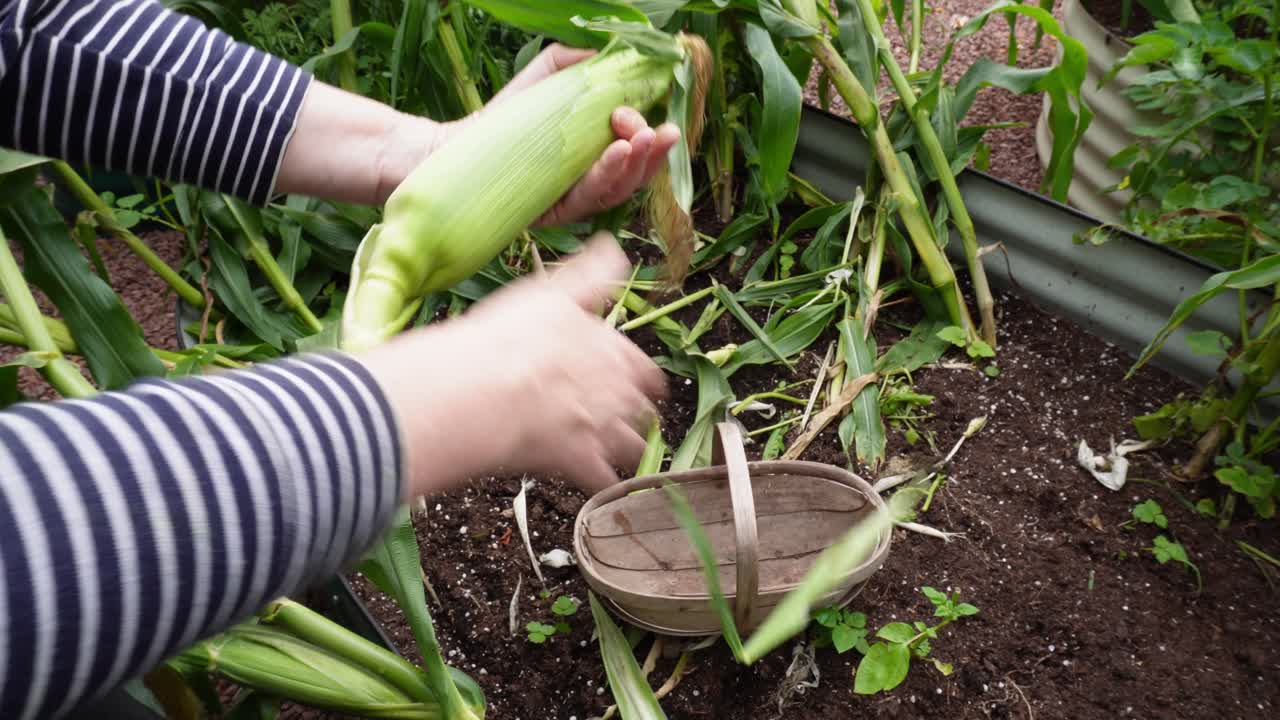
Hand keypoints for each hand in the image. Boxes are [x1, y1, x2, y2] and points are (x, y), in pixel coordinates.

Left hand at [279, 45, 677, 212]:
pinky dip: (604, 178)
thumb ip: (573, 62)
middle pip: (633, 177)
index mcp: (594, 156)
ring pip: (614, 192)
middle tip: (657, 132)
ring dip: (634, 166)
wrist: (447, 149)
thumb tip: (611, 53)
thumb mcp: (541, 78)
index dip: (650, 138)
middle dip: (651, 155)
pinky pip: (584, 202)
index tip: (652, 115)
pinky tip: (615, 155)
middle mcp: (586, 184)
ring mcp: (568, 202)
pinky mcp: (548, 214)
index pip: (634, 152)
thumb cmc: (500, 118)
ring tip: (642, 140)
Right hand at [358, 233, 667, 498]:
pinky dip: (599, 484)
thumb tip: (616, 246)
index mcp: (615, 352)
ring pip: (634, 450)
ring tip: (609, 453)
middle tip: (618, 419)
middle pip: (645, 412)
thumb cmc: (511, 337)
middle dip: (635, 416)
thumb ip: (592, 274)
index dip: (641, 379)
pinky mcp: (583, 465)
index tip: (636, 384)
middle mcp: (620, 393)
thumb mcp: (553, 291)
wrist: (484, 391)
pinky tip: (587, 483)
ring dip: (624, 451)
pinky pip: (604, 482)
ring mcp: (604, 432)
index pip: (647, 371)